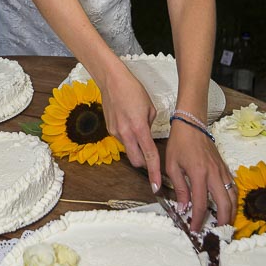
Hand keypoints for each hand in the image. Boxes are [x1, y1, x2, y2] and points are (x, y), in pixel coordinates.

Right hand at [100, 67, 161, 191]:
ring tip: (138, 128)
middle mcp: (125, 133)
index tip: (156, 185)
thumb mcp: (150, 108)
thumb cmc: (133, 90)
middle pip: (136, 160)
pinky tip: (129, 122)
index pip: (149, 155)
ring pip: (128, 150)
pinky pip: (122, 139)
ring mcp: (115, 132)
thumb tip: (148, 135)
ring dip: (135, 147)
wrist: (111, 80)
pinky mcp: (109, 129)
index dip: (154, 172)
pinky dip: (128, 137)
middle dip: (144, 163)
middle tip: (150, 156)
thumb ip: (150, 126)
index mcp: (139, 127)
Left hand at [164, 121, 237, 229]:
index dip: (198, 220)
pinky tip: (228, 207)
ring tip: (225, 224)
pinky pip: (233, 187)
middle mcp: (214, 174)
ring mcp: (222, 171)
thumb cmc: (179, 144)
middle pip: (225, 204)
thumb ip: (179, 188)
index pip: (201, 204)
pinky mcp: (225, 168)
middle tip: (217, 233)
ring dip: (231, 213)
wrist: (192, 124)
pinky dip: (233, 200)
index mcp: (199, 174)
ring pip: (233, 197)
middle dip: (222, 222)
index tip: (195, 230)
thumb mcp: (172, 166)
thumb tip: (183, 207)